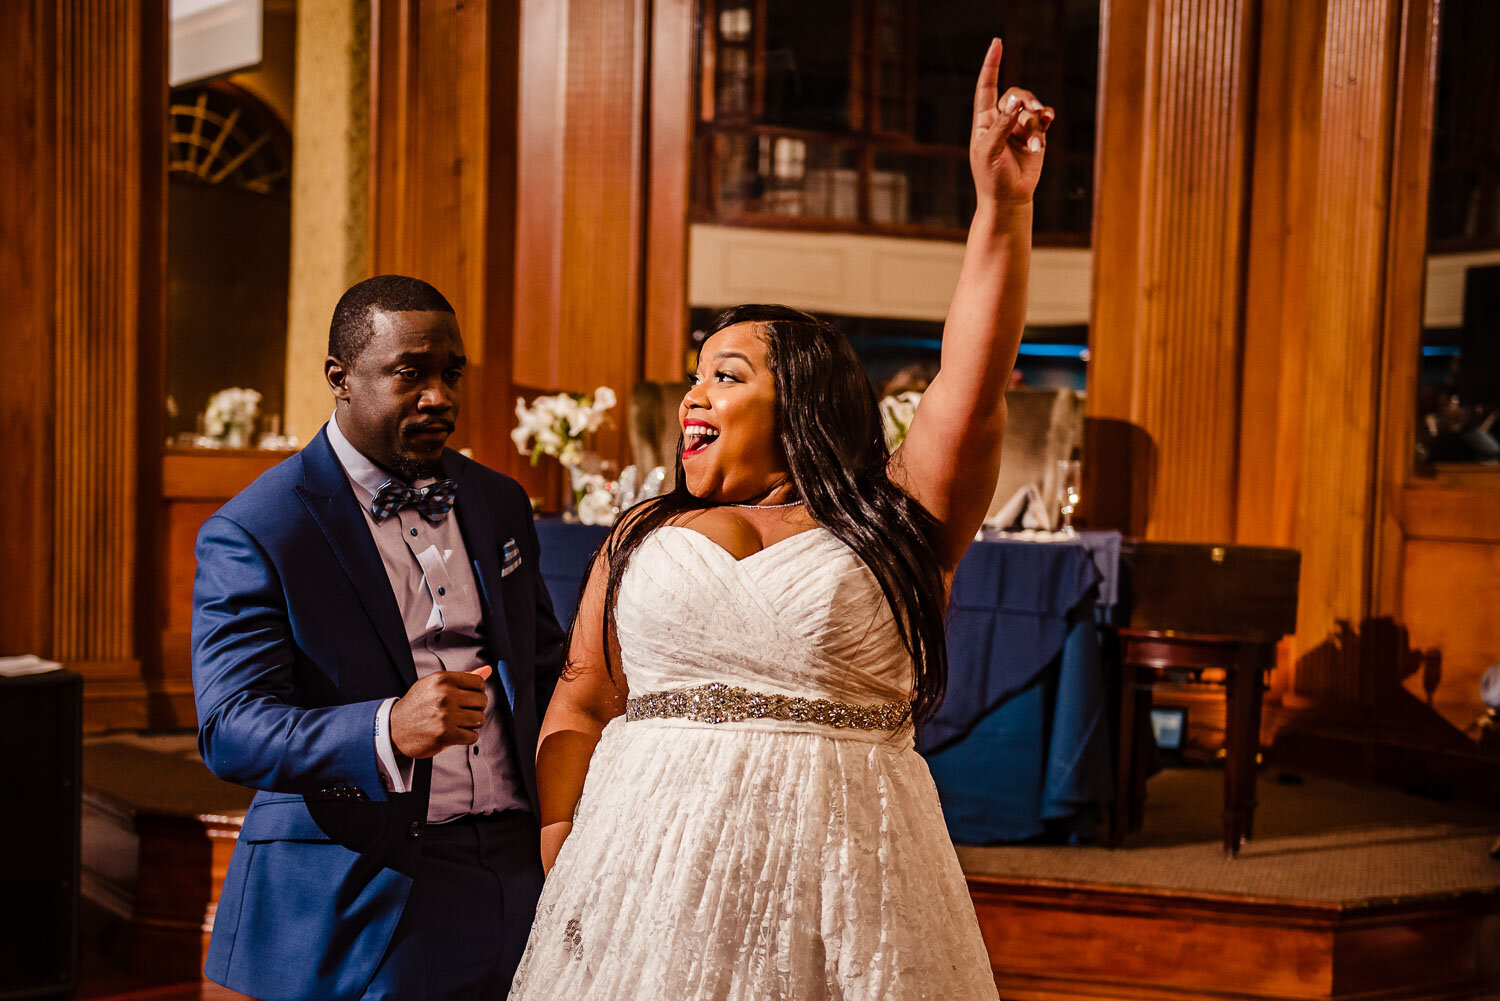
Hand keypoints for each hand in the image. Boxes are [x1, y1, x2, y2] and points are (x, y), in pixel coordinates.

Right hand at [390, 665, 491, 758]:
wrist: (393, 728)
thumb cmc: (417, 705)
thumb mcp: (435, 684)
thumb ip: (463, 678)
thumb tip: (488, 670)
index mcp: (443, 679)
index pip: (479, 683)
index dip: (477, 692)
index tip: (469, 698)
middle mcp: (445, 695)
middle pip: (482, 701)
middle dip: (476, 708)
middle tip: (462, 712)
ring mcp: (445, 715)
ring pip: (479, 719)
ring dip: (472, 723)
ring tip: (459, 722)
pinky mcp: (446, 734)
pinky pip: (472, 736)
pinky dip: (466, 737)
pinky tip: (455, 733)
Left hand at [970, 38, 1053, 207]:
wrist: (1009, 198)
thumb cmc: (992, 178)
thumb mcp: (990, 151)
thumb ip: (1001, 126)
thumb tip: (1015, 102)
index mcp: (984, 122)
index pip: (986, 88)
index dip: (991, 65)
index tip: (997, 44)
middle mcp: (1001, 120)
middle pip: (1015, 95)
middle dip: (1025, 100)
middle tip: (1033, 111)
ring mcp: (1018, 127)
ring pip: (1031, 108)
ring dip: (1036, 120)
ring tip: (1036, 139)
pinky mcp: (1035, 136)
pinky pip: (1043, 120)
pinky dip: (1044, 123)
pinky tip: (1047, 125)